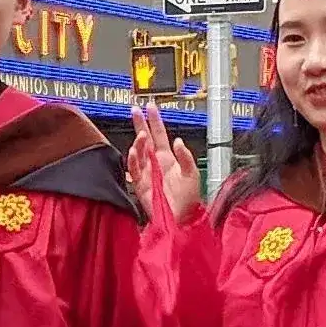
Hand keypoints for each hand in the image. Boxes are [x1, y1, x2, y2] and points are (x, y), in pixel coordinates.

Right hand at [126, 103, 203, 226]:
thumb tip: (178, 141)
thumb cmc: (188, 200)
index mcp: (168, 158)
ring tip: (142, 134)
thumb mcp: (192, 174)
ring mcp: (147, 173)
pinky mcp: (141, 185)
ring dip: (139, 142)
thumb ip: (186, 156)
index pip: (160, 135)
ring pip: (139, 152)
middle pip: (145, 139)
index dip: (155, 120)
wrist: (180, 219)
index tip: (150, 107)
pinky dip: (133, 160)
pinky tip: (135, 151)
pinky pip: (134, 170)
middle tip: (134, 110)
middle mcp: (156, 163)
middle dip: (140, 124)